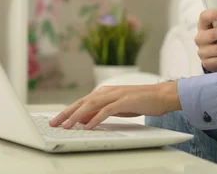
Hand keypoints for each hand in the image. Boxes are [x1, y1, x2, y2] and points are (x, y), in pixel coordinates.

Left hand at [48, 81, 181, 129]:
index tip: (57, 119)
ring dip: (78, 115)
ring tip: (67, 125)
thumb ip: (101, 111)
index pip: (82, 101)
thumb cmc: (141, 101)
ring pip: (91, 105)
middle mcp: (108, 91)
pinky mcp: (125, 100)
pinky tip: (89, 126)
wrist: (161, 95)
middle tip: (55, 123)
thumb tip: (84, 119)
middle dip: (67, 113)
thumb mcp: (117, 107)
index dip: (68, 110)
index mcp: (105, 92)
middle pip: (82, 102)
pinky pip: (107, 110)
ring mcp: (116, 95)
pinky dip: (96, 118)